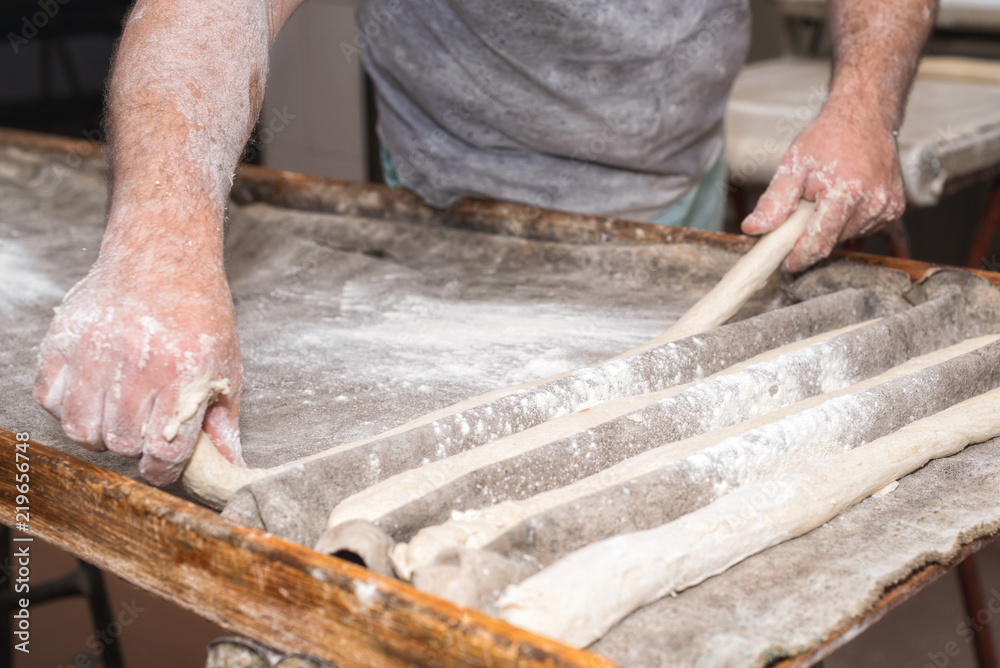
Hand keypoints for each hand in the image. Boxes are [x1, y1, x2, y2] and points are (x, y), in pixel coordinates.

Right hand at [34, 247, 242, 484]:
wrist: (164, 254)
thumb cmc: (200, 310)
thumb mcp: (226, 363)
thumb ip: (224, 418)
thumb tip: (230, 463)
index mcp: (184, 370)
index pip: (166, 449)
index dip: (164, 470)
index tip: (162, 467)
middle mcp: (138, 362)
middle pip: (123, 443)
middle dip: (135, 448)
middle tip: (145, 427)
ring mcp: (95, 350)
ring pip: (83, 429)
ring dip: (101, 432)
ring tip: (119, 413)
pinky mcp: (62, 340)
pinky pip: (50, 400)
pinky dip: (68, 407)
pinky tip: (93, 393)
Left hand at [741, 101, 905, 271]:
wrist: (865, 116)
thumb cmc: (829, 137)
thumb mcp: (793, 166)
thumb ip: (774, 202)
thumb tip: (753, 229)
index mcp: (846, 193)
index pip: (818, 244)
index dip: (798, 258)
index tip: (785, 263)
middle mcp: (872, 204)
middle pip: (831, 242)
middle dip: (810, 235)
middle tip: (800, 213)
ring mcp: (887, 207)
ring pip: (846, 237)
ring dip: (829, 227)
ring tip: (824, 198)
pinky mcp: (894, 209)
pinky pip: (862, 228)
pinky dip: (847, 221)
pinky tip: (843, 198)